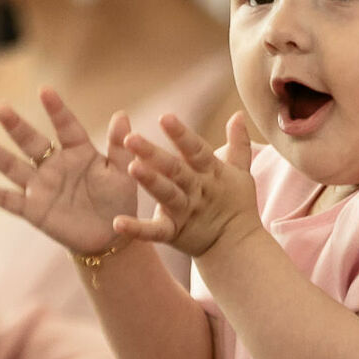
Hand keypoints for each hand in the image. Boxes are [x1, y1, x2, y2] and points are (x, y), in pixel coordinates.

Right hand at [0, 89, 137, 256]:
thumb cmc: (118, 200)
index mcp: (78, 152)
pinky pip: (8, 200)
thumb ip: (120, 147)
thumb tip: (122, 115)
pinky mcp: (32, 209)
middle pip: (31, 142)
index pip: (65, 127)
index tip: (45, 90)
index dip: (56, 110)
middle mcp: (54, 165)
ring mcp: (41, 186)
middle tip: (1, 108)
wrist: (109, 237)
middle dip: (16, 126)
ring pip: (13, 166)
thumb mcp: (124, 174)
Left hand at [116, 113, 258, 259]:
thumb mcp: (241, 171)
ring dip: (149, 181)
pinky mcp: (174, 233)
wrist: (238, 244)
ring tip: (130, 167)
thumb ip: (239, 143)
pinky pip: (155, 232)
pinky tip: (118, 223)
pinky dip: (137, 230)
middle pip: (175, 169)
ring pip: (166, 194)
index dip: (181, 134)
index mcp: (211, 172)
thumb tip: (238, 114)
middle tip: (130, 138)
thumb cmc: (237, 204)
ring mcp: (185, 211)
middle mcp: (197, 190)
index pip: (195, 149)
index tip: (165, 117)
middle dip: (154, 153)